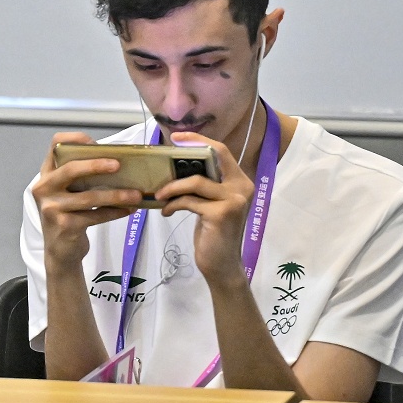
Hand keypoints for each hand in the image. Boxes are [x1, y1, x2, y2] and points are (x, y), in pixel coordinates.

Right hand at [29, 132, 145, 270]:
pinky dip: (115, 212)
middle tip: (118, 165)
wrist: (60, 251)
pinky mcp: (64, 226)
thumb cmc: (68, 215)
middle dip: (96, 165)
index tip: (95, 142)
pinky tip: (129, 210)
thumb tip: (116, 162)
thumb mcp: (67, 193)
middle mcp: (44, 189)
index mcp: (46, 175)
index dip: (75, 139)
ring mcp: (52, 208)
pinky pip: (95, 215)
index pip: (55, 145)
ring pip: (89, 197)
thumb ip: (80, 178)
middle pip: (71, 169)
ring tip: (136, 195)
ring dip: (116, 195)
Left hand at [154, 131, 255, 289]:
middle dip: (188, 151)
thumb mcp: (211, 204)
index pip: (222, 151)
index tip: (178, 136)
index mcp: (241, 182)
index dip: (200, 139)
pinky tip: (167, 212)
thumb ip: (205, 186)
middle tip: (165, 152)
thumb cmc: (213, 234)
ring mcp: (233, 200)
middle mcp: (242, 188)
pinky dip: (173, 204)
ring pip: (195, 181)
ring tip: (160, 196)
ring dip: (172, 187)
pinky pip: (189, 201)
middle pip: (213, 158)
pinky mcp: (221, 214)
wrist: (221, 266)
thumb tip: (178, 165)